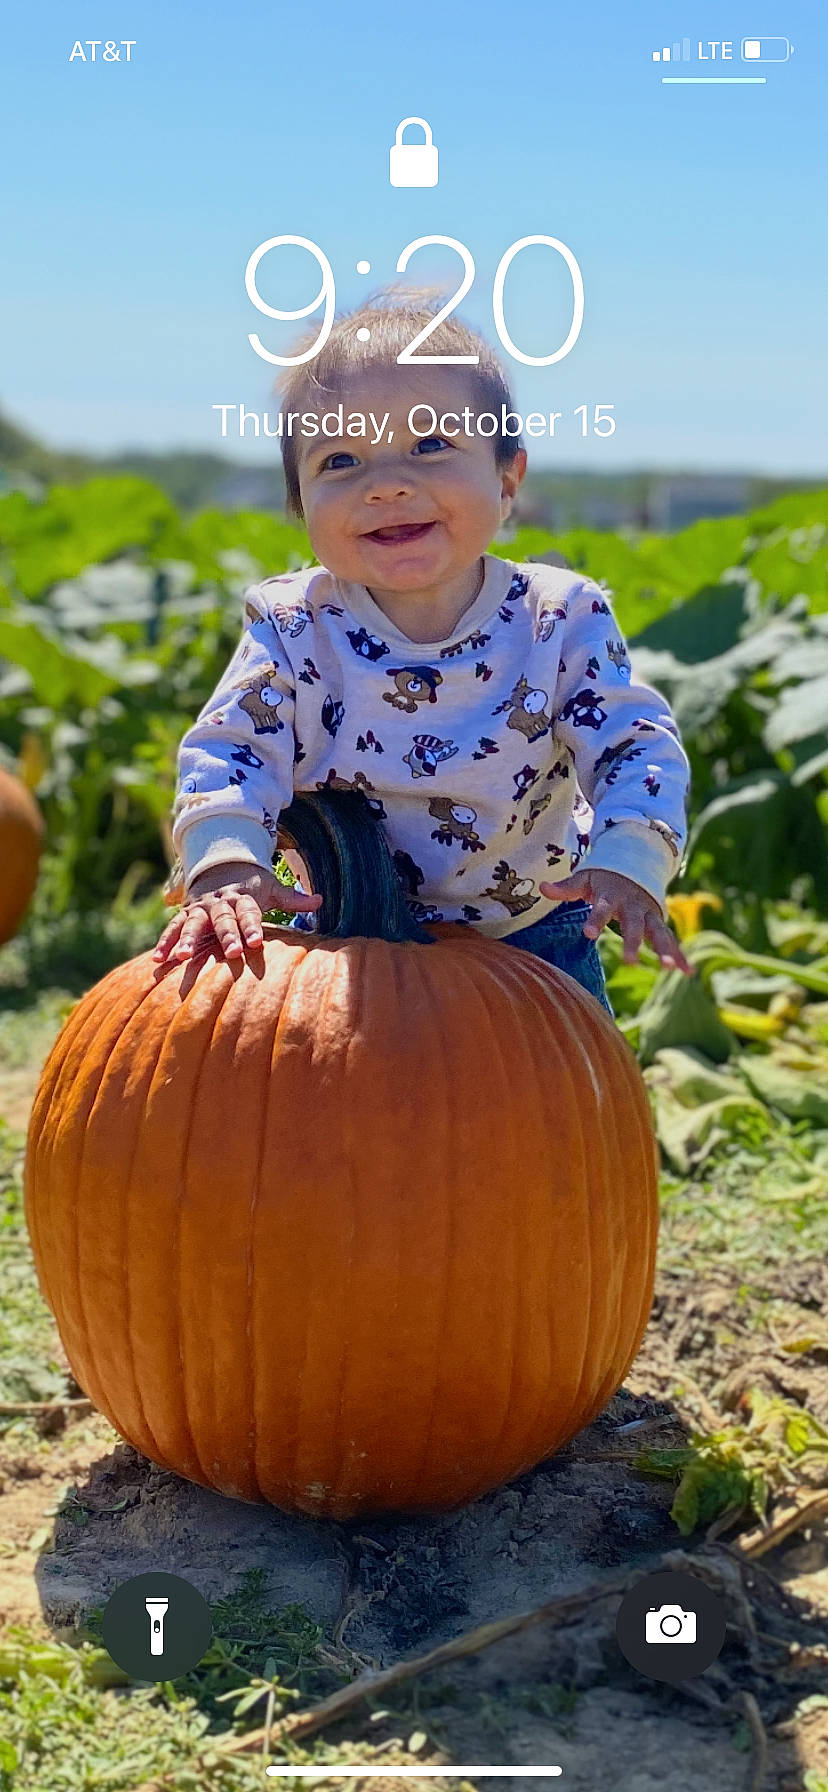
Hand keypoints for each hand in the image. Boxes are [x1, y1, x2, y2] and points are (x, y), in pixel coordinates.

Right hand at [152, 861, 322, 965]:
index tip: (257, 943)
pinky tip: (158, 960)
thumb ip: (292, 898)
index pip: (249, 912)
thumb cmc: (251, 885)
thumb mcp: (271, 887)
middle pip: (222, 919)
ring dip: (186, 940)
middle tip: (231, 952)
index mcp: (242, 897)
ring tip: (181, 958)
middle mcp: (219, 902)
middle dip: (226, 936)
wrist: (220, 865)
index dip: (252, 926)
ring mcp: (199, 908)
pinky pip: (172, 928)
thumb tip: (319, 900)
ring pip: (192, 924)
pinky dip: (164, 942)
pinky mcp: (184, 914)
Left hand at [539, 867, 695, 975]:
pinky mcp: (658, 922)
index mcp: (613, 895)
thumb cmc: (604, 877)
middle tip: (630, 962)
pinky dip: (680, 955)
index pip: (602, 908)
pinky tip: (689, 973)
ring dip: (664, 950)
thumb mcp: (586, 878)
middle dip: (633, 942)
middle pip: (634, 925)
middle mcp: (633, 905)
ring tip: (670, 969)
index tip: (588, 934)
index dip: (596, 920)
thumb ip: (566, 888)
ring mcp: (649, 914)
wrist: (635, 861)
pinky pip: (671, 940)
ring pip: (658, 933)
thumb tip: (541, 888)